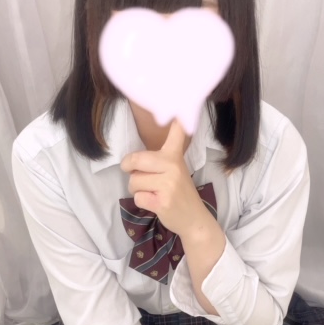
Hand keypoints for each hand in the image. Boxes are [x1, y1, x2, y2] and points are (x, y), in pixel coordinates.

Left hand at [120, 120, 208, 237]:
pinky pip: (138, 198)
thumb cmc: (178, 192)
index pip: (177, 132)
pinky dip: (142, 203)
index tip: (178, 106)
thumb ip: (160, 158)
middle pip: (136, 159)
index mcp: (175, 156)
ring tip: (152, 192)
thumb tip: (140, 151)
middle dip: (129, 169)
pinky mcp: (163, 201)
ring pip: (134, 181)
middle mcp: (173, 167)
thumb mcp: (175, 169)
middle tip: (134, 173)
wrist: (193, 219)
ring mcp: (169, 185)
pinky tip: (155, 203)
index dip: (177, 117)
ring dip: (137, 190)